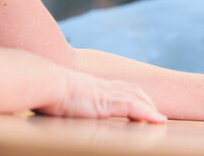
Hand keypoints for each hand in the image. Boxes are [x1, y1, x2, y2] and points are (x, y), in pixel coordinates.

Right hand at [37, 70, 166, 123]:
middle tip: (156, 113)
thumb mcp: (59, 93)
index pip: (120, 87)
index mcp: (94, 85)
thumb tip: (60, 105)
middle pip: (133, 90)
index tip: (141, 101)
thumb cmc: (44, 89)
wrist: (44, 83)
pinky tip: (158, 120)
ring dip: (151, 108)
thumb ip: (67, 98)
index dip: (133, 94)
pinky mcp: (106, 104)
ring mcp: (106, 94)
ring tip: (159, 119)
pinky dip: (148, 113)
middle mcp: (104, 87)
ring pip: (137, 98)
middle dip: (147, 101)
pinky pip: (133, 107)